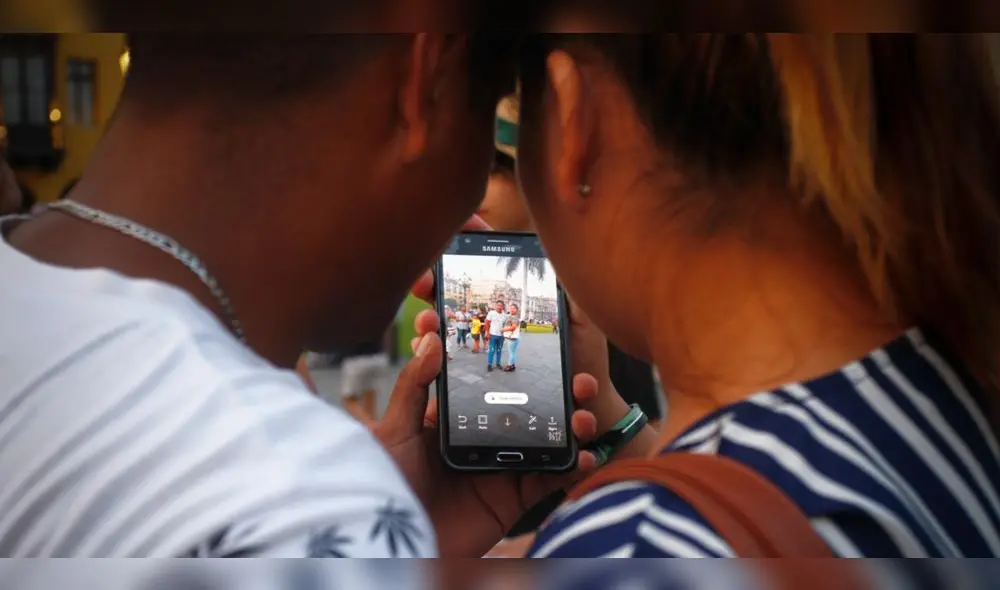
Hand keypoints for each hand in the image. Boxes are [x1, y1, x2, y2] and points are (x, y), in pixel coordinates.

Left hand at [374, 310, 599, 556]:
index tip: (535, 338)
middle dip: (558, 390)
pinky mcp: (512, 499)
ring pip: (547, 439)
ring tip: (585, 413)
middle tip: (577, 374)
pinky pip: (549, 480)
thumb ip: (413, 384)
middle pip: (529, 407)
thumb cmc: (384, 486)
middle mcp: (482, 438)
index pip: (488, 382)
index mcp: (454, 417)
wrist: (395, 545)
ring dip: (574, 424)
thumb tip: (432, 338)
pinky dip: (573, 468)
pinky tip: (587, 455)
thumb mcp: (393, 430)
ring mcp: (500, 467)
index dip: (512, 361)